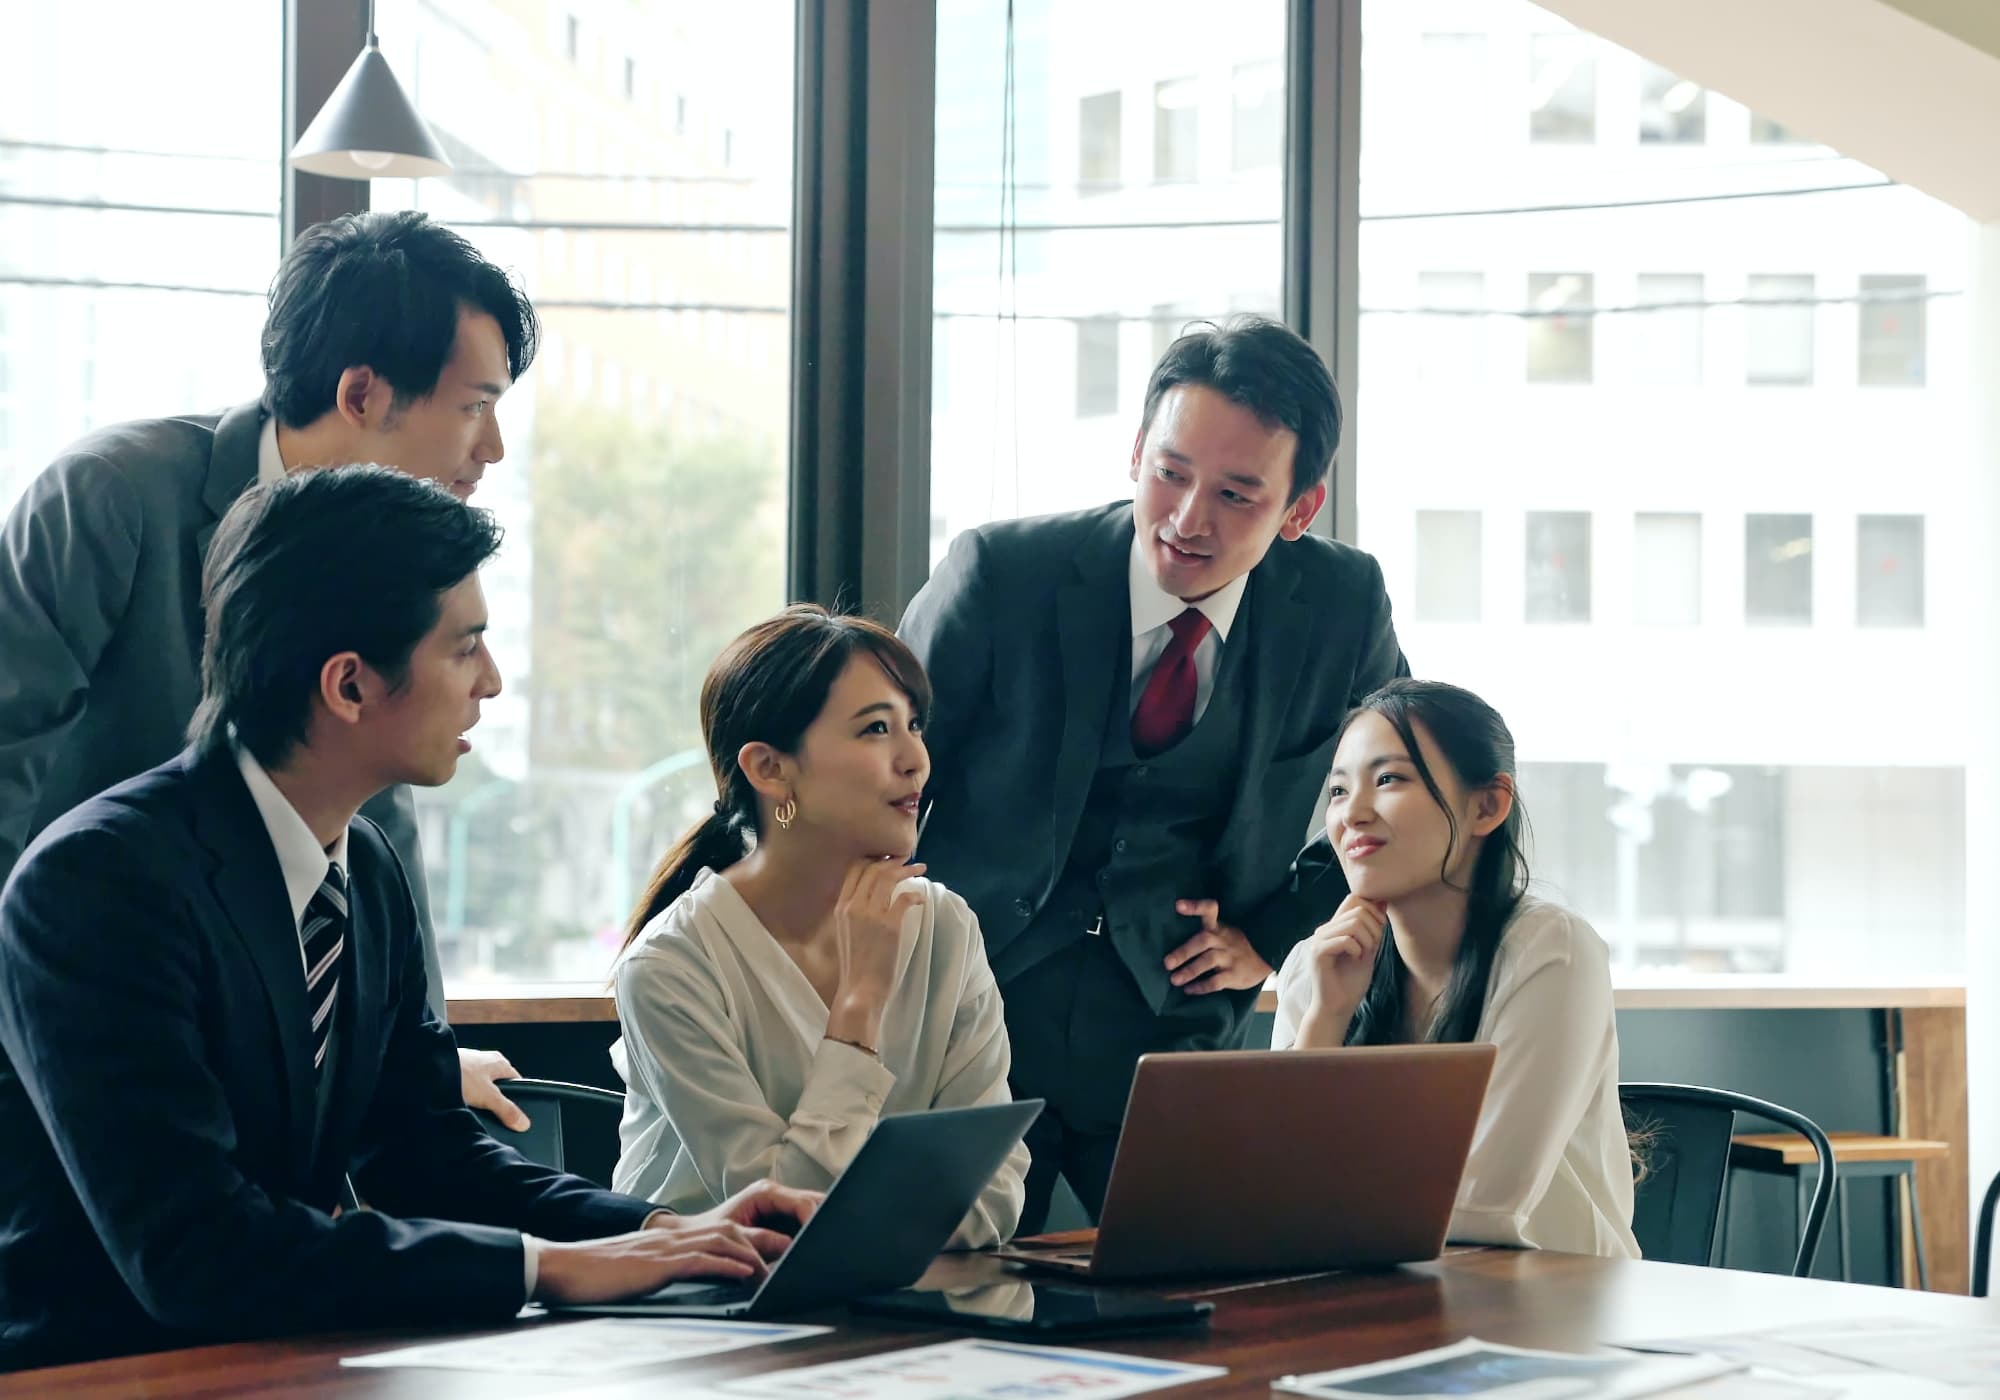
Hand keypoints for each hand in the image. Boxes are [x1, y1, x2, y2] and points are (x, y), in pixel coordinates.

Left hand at [459, 1047, 528, 1131]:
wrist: (426, 1068)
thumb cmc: (460, 1075)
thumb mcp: (488, 1097)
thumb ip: (507, 1110)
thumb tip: (524, 1123)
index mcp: (499, 1062)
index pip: (516, 1082)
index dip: (517, 1099)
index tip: (514, 1116)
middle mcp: (485, 1060)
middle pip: (497, 1086)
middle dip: (494, 1101)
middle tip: (493, 1118)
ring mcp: (468, 1065)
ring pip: (479, 1087)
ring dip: (476, 1099)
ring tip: (472, 1113)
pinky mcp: (452, 1070)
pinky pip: (463, 1087)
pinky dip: (462, 1096)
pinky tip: (457, 1105)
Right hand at [531, 1209, 793, 1304]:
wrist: (567, 1269)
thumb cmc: (602, 1275)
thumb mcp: (645, 1269)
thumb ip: (672, 1268)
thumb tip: (700, 1279)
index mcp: (674, 1237)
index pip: (724, 1230)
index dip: (756, 1238)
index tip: (781, 1250)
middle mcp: (676, 1236)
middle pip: (734, 1230)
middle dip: (767, 1242)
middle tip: (795, 1255)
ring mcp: (668, 1248)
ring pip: (724, 1241)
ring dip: (754, 1256)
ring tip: (777, 1269)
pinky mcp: (659, 1264)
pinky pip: (700, 1260)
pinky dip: (727, 1266)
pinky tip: (745, 1274)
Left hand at [693, 1179, 822, 1237]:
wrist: (694, 1238)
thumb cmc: (709, 1233)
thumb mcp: (734, 1236)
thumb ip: (761, 1240)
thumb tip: (789, 1247)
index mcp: (766, 1193)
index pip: (803, 1202)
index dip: (815, 1220)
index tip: (820, 1240)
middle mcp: (777, 1196)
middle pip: (813, 1203)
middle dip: (821, 1222)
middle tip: (825, 1244)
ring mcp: (782, 1209)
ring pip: (812, 1213)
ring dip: (816, 1229)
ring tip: (819, 1248)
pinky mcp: (784, 1223)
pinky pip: (804, 1225)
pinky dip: (809, 1236)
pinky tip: (811, 1249)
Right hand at [825, 858, 924, 1047]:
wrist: (859, 991)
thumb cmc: (855, 965)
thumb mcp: (845, 932)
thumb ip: (854, 911)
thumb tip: (871, 896)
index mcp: (840, 907)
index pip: (855, 869)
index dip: (873, 858)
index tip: (888, 858)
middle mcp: (853, 906)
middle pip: (873, 868)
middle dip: (893, 860)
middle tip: (908, 859)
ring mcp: (871, 914)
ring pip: (888, 877)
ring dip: (907, 871)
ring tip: (920, 870)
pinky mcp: (890, 926)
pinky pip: (905, 898)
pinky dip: (916, 895)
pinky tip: (921, 900)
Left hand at [1164, 899, 1272, 995]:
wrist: (1264, 959)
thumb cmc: (1234, 945)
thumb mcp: (1223, 933)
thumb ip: (1204, 933)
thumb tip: (1171, 941)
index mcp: (1218, 928)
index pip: (1209, 910)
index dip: (1194, 906)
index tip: (1178, 905)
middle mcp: (1223, 940)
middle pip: (1203, 941)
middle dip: (1184, 952)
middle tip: (1167, 963)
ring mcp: (1230, 958)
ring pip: (1208, 961)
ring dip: (1190, 971)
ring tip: (1174, 980)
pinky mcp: (1234, 975)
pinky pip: (1216, 982)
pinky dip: (1201, 987)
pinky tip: (1189, 990)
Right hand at [1301, 893, 1387, 1027]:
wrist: (1339, 1007)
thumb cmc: (1352, 982)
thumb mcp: (1369, 949)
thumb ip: (1373, 927)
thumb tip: (1382, 900)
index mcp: (1335, 927)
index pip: (1354, 898)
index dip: (1373, 909)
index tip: (1379, 931)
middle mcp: (1324, 929)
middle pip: (1358, 909)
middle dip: (1375, 928)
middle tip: (1373, 948)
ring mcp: (1319, 939)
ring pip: (1353, 923)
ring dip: (1368, 939)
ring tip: (1365, 954)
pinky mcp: (1317, 952)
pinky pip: (1346, 940)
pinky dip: (1358, 950)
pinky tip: (1355, 960)